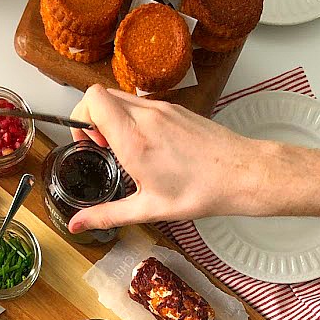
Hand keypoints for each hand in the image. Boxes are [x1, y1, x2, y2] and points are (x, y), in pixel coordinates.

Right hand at [68, 84, 280, 233]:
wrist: (242, 174)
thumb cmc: (201, 191)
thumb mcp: (148, 209)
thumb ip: (107, 214)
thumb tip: (78, 224)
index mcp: (135, 140)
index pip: (92, 100)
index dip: (79, 118)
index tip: (88, 144)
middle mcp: (147, 116)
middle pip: (101, 95)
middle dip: (92, 119)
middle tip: (103, 148)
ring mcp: (163, 108)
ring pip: (121, 98)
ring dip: (113, 118)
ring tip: (126, 149)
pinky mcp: (176, 109)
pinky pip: (142, 104)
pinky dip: (134, 118)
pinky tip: (148, 147)